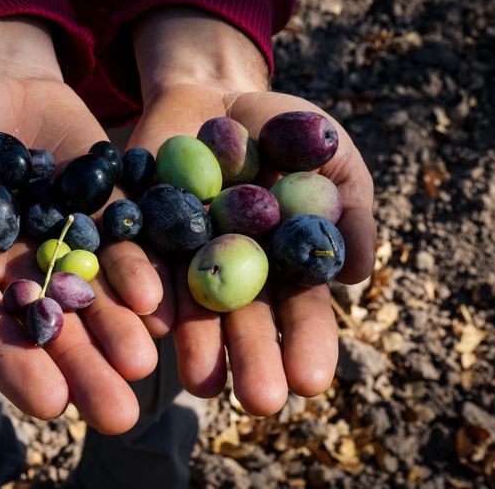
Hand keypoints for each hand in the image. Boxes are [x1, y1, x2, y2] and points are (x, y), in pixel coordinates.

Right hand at [0, 18, 162, 433]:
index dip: (14, 363)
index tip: (47, 405)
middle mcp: (17, 265)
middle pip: (52, 325)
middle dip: (84, 367)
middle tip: (118, 416)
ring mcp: (65, 237)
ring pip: (97, 294)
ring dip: (123, 330)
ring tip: (148, 366)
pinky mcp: (104, 205)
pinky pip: (127, 242)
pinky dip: (145, 268)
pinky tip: (166, 299)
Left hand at [128, 7, 375, 414]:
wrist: (216, 92)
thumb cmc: (284, 128)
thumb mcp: (330, 156)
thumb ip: (350, 208)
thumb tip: (355, 275)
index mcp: (279, 263)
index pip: (298, 310)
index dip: (306, 344)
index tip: (311, 383)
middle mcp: (230, 270)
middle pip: (242, 319)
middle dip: (251, 358)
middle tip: (258, 402)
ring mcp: (183, 253)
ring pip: (190, 304)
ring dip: (196, 343)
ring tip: (202, 383)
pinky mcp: (139, 230)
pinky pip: (140, 261)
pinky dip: (146, 288)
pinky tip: (153, 322)